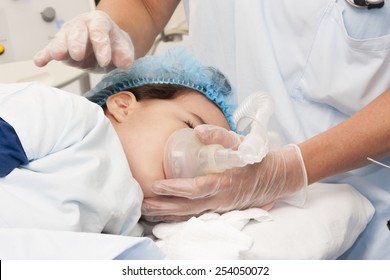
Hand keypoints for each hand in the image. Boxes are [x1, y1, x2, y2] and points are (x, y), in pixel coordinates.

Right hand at [34, 11, 133, 72]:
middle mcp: (82, 25)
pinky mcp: (61, 47)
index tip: (105, 61)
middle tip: (78, 55)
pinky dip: (44, 55)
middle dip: (77, 43)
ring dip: (59, 47)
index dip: (102, 46)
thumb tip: (125, 63)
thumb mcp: (123, 48)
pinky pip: (50, 49)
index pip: (99, 31)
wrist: (106, 46)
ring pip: (62, 38)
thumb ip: (124, 54)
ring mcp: (69, 35)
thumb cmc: (113, 44)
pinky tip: (39, 62)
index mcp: (100, 22)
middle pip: (77, 31)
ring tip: (57, 56)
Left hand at [142, 125, 307, 221]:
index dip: (175, 189)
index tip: (156, 185)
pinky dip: (180, 217)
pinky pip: (197, 216)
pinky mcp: (221, 210)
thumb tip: (198, 131)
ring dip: (168, 215)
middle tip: (143, 204)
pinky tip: (166, 217)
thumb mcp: (240, 142)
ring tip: (148, 212)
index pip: (195, 189)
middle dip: (164, 207)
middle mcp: (220, 199)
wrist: (275, 177)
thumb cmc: (255, 159)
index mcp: (224, 182)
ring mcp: (220, 207)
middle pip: (188, 207)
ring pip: (191, 215)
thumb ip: (220, 135)